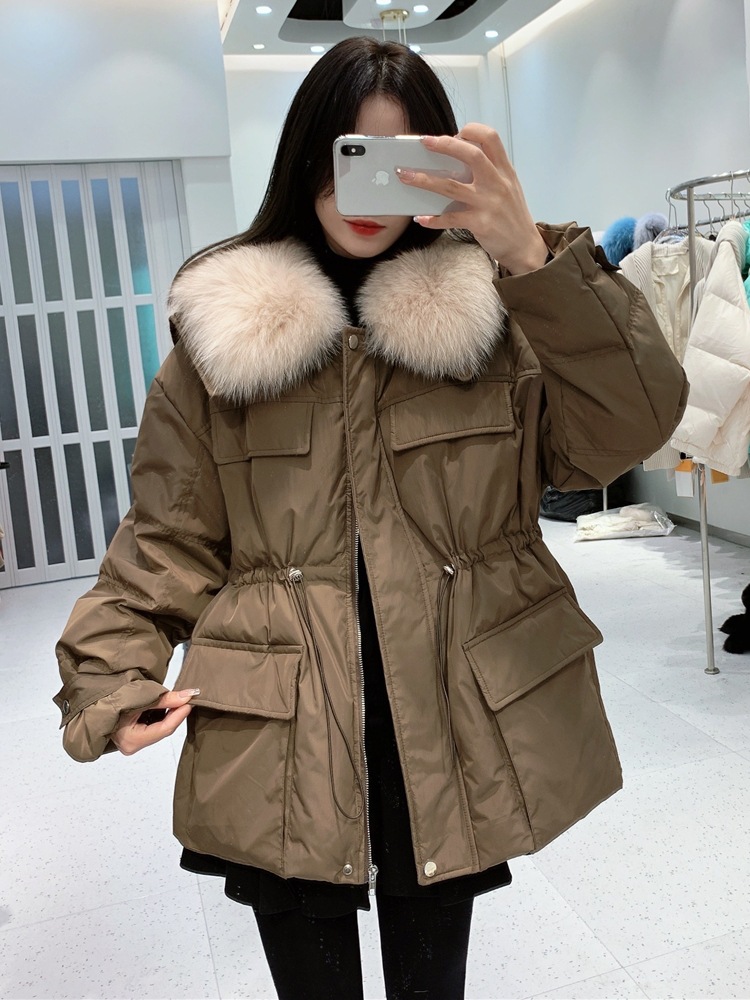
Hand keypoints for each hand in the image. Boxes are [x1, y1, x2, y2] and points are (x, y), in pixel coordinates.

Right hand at [111, 688, 197, 754]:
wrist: (95, 698)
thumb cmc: (112, 697)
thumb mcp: (140, 697)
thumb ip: (165, 699)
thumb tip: (187, 696)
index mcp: (131, 739)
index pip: (163, 729)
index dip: (179, 715)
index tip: (190, 701)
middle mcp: (131, 745)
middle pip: (163, 731)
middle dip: (175, 714)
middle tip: (186, 698)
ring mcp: (132, 743)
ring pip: (159, 729)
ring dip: (169, 715)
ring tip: (176, 700)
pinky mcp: (133, 737)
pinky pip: (153, 728)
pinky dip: (161, 717)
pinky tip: (166, 707)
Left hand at [397, 124, 547, 274]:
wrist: (524, 247)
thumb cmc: (512, 216)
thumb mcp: (508, 187)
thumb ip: (490, 171)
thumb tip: (457, 159)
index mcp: (505, 170)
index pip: (490, 138)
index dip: (471, 130)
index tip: (455, 133)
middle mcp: (497, 183)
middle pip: (471, 154)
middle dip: (445, 145)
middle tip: (424, 142)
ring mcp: (488, 203)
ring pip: (451, 186)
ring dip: (425, 180)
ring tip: (405, 175)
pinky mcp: (480, 224)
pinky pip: (450, 218)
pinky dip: (433, 218)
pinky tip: (420, 218)